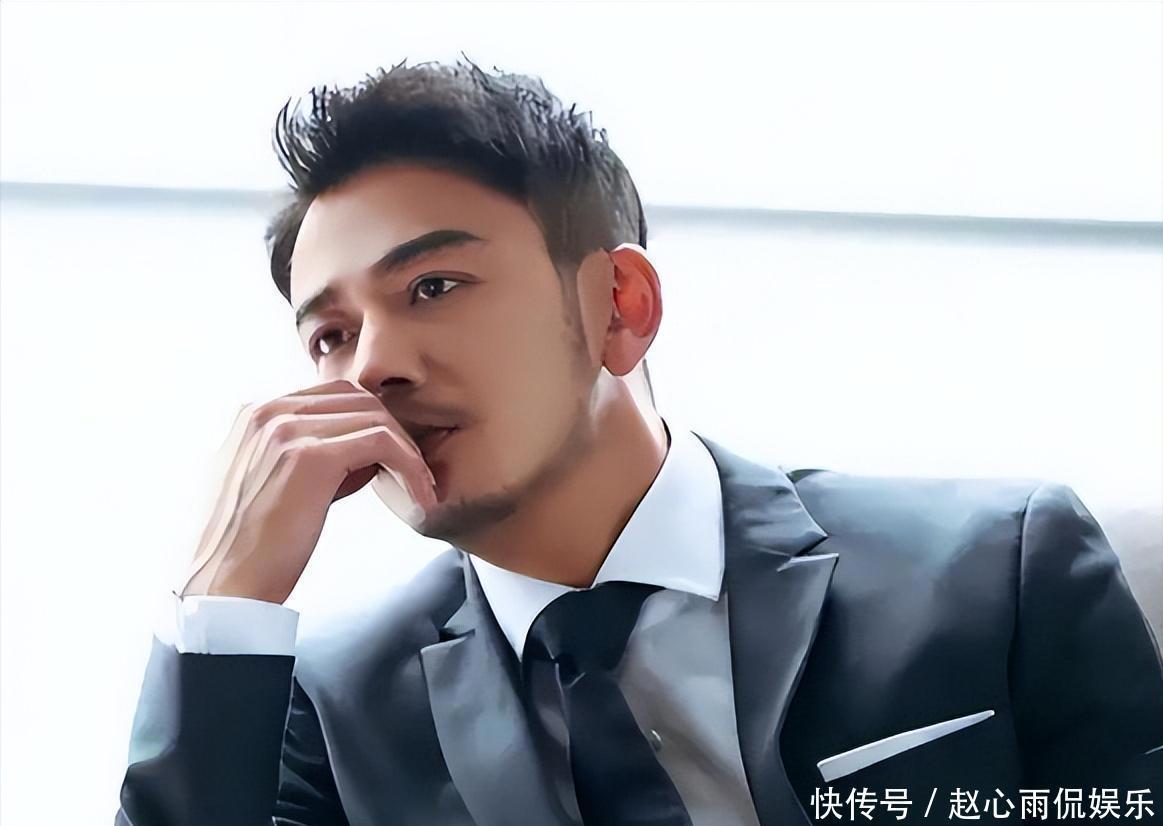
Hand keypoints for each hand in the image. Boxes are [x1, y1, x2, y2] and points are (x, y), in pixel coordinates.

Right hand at [180, 379, 435, 602]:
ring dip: (408, 452)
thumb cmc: (251, 547)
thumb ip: (306, 456)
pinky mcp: (310, 457)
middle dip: (394, 432)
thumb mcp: (270, 484)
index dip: (371, 423)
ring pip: (375, 418)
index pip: (333, 395)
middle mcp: (266, 412)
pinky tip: (421, 496)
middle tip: (416, 472)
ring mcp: (285, 430)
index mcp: (253, 414)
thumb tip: (363, 450)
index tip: (394, 459)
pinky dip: (410, 466)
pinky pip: (382, 442)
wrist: (224, 588)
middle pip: (358, 399)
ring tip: (423, 488)